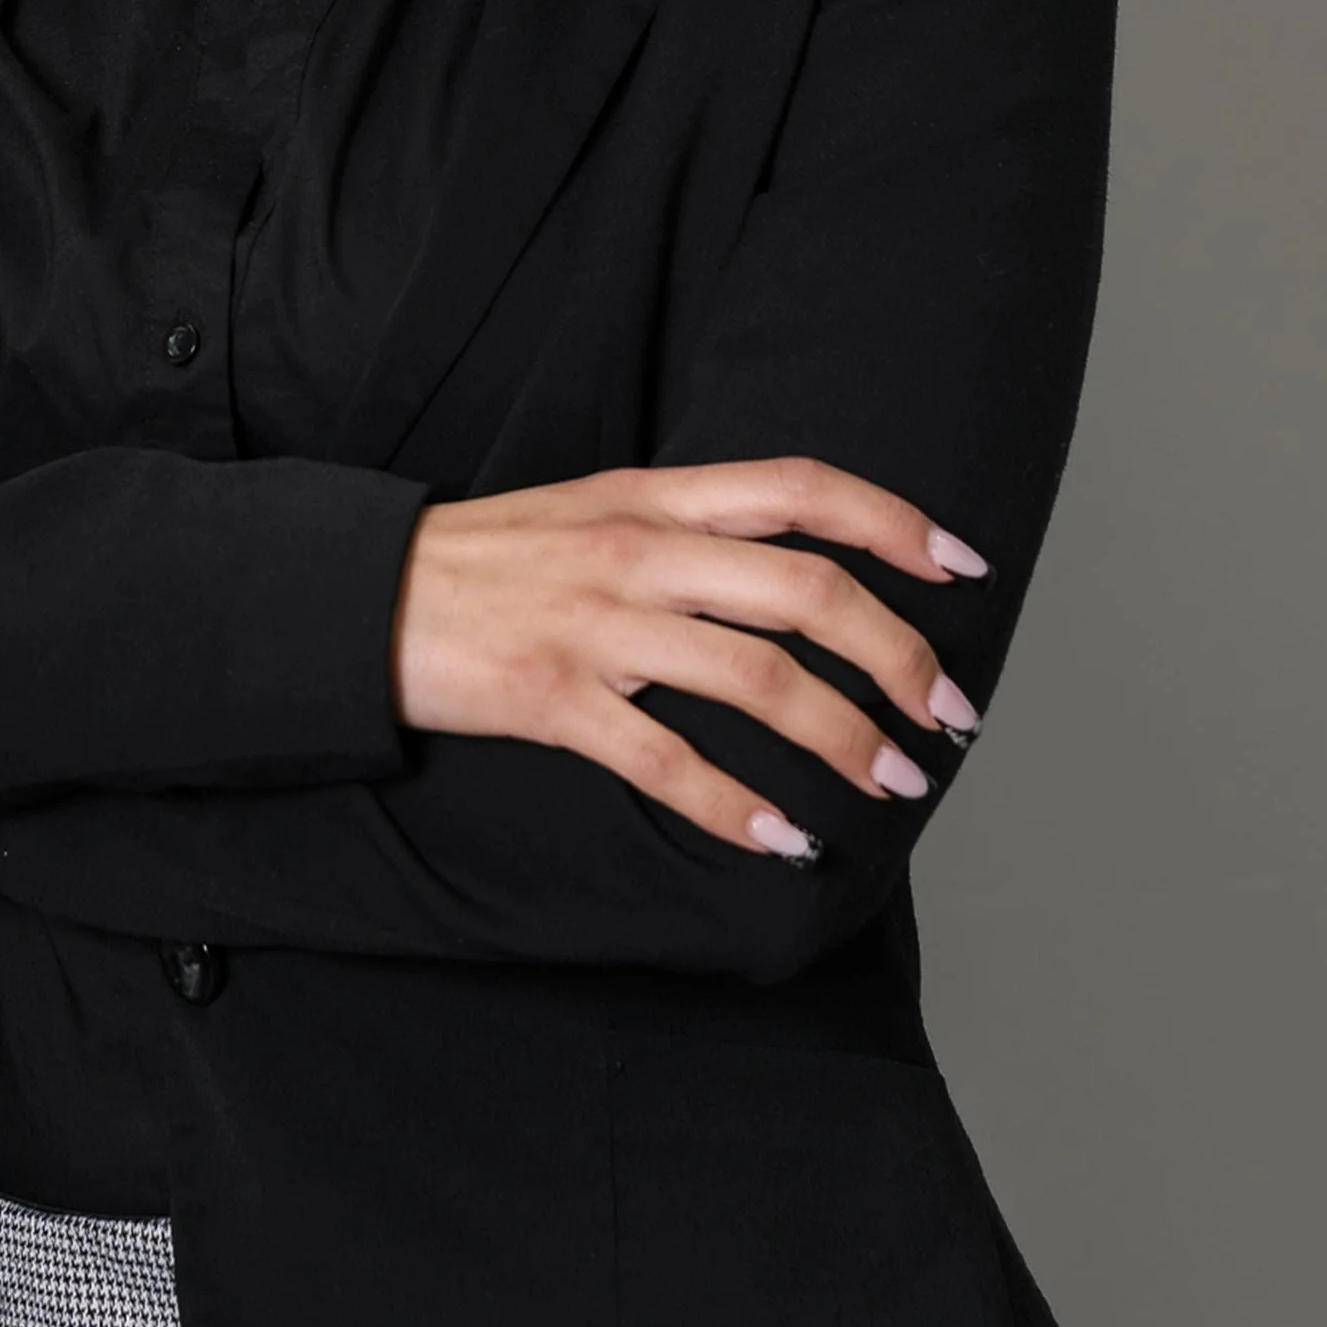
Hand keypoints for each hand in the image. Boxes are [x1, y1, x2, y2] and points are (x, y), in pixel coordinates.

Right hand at [388, 458, 988, 859]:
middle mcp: (639, 549)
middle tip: (946, 714)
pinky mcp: (554, 700)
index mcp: (655, 495)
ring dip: (843, 739)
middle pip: (807, 590)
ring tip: (890, 782)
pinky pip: (666, 761)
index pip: (801, 487)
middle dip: (899, 656)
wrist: (363, 594)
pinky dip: (736, 807)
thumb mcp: (591, 511)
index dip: (895, 522)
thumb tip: (789, 571)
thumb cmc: (488, 560)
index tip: (963, 566)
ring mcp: (598, 625)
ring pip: (758, 679)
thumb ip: (685, 528)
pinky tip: (782, 839)